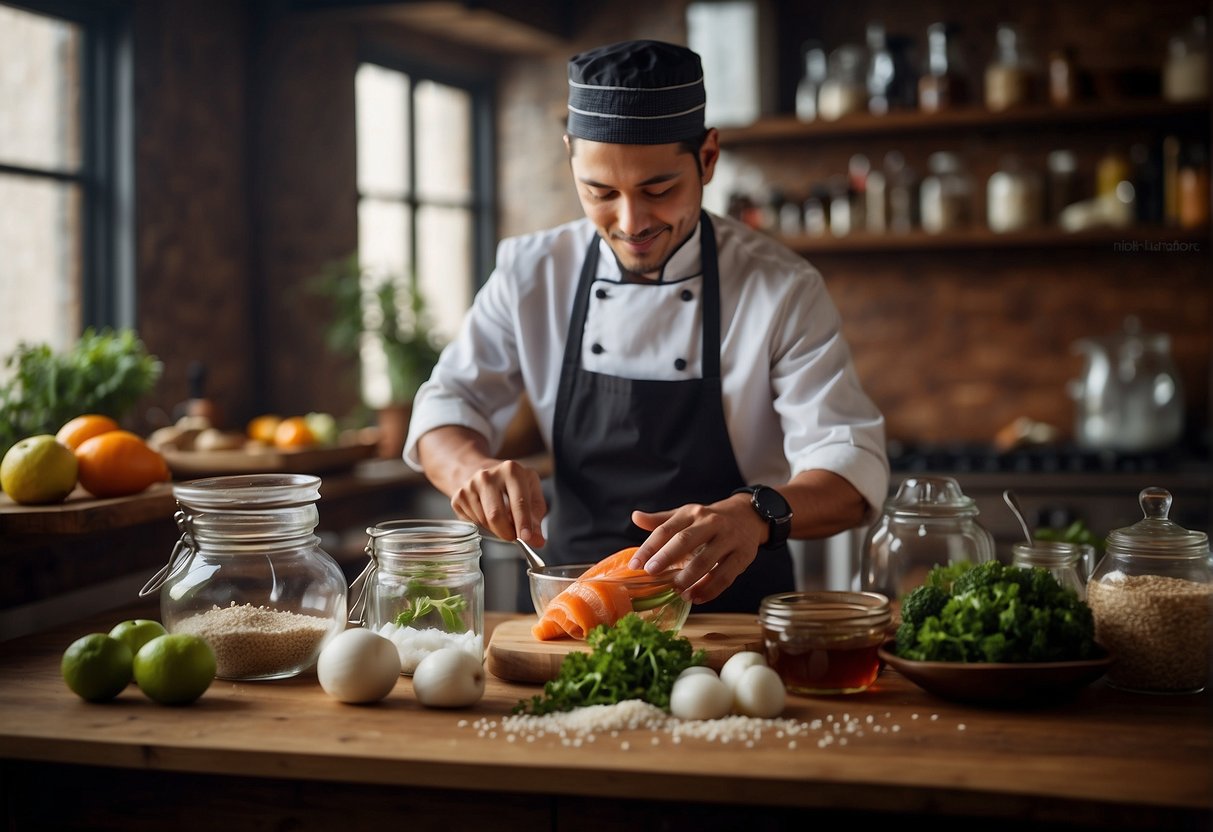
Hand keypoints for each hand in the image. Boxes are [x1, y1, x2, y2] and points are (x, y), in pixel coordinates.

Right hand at [448, 459, 547, 546]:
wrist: (483, 472)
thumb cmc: (513, 486)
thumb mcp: (531, 495)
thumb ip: (536, 520)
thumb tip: (538, 541)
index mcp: (511, 470)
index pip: (518, 501)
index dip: (523, 522)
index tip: (526, 538)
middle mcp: (488, 475)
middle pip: (496, 515)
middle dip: (507, 532)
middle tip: (514, 537)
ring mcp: (470, 485)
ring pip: (483, 521)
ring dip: (496, 529)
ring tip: (502, 520)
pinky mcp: (458, 496)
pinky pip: (472, 522)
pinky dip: (483, 526)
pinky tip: (487, 514)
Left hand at [628, 494, 765, 603]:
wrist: (748, 516)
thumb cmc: (708, 520)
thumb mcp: (686, 515)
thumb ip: (661, 521)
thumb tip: (635, 517)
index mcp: (692, 514)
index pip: (666, 529)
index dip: (649, 547)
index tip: (635, 565)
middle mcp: (710, 523)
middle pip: (685, 540)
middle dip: (667, 557)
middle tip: (652, 573)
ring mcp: (728, 539)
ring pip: (707, 560)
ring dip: (689, 578)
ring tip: (676, 590)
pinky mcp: (743, 555)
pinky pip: (725, 576)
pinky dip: (710, 589)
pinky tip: (696, 598)